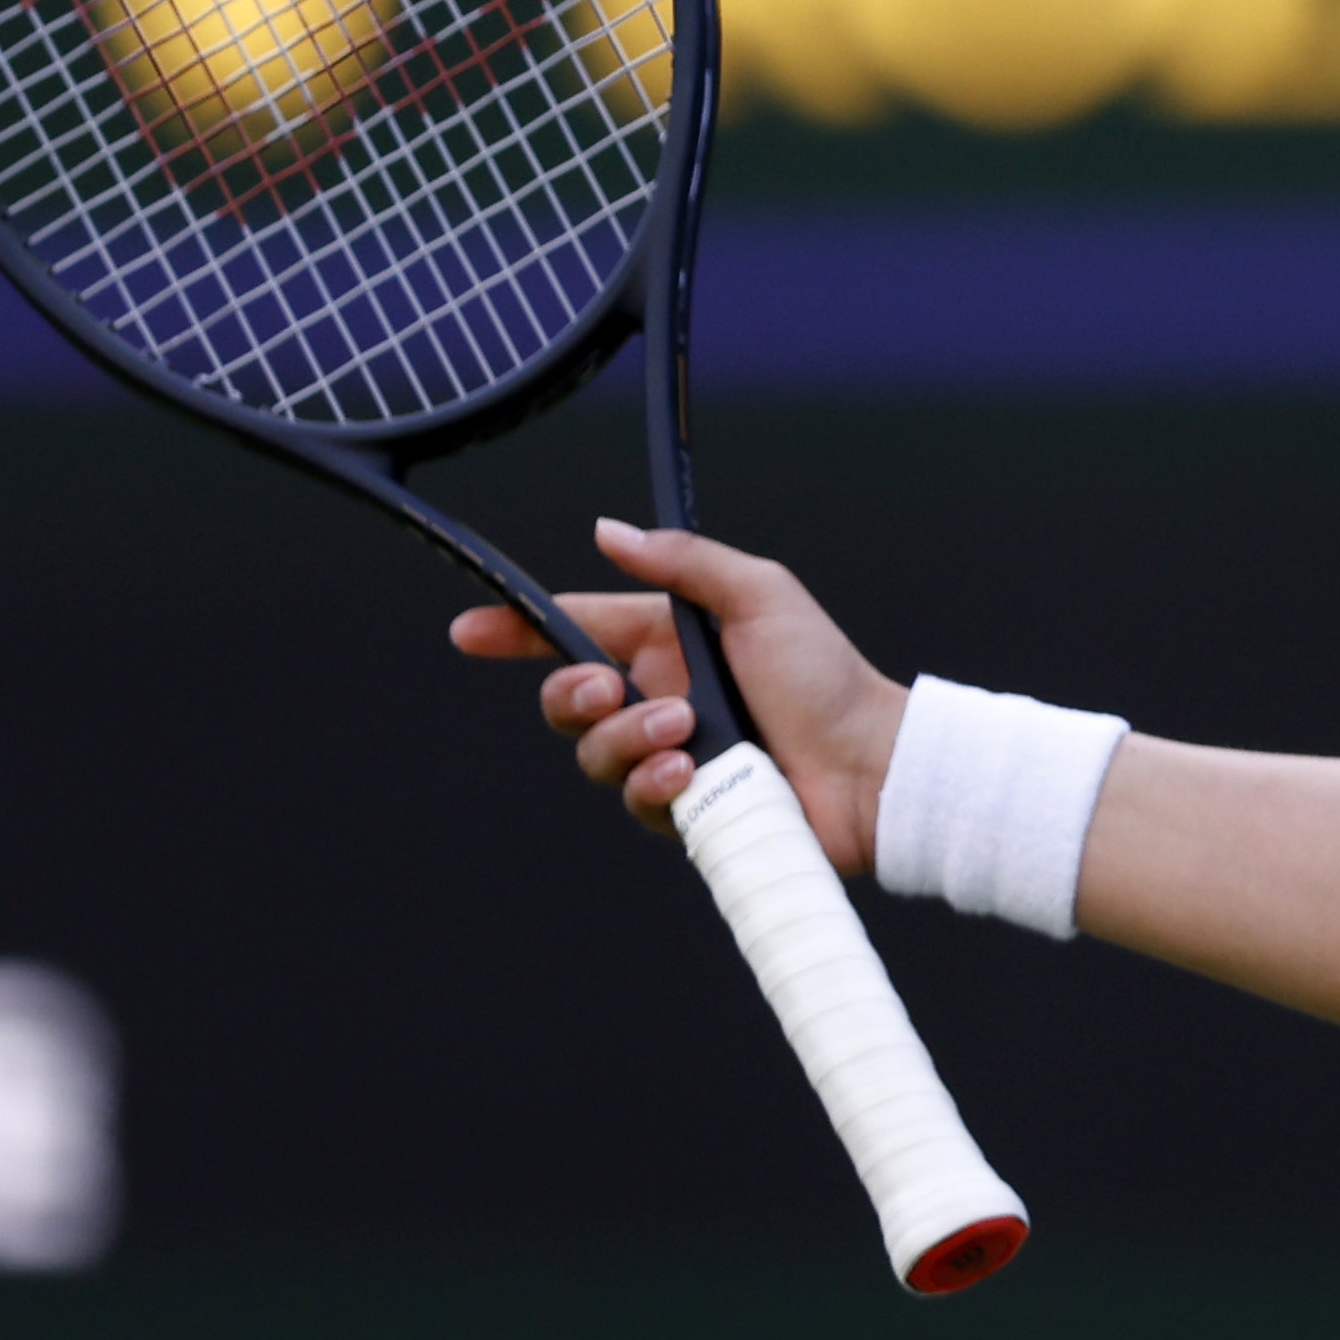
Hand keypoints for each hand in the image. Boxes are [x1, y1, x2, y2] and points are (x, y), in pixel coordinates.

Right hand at [447, 519, 902, 864]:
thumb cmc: (827, 677)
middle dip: (568, 696)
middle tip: (607, 690)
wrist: (870, 763)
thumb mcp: (760, 595)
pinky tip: (688, 774)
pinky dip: (652, 785)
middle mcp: (661, 699)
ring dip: (627, 740)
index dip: (517, 632)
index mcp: (669, 645)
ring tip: (685, 732)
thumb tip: (609, 530)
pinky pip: (634, 801)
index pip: (576, 633)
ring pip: (593, 755)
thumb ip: (684, 562)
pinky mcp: (685, 809)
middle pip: (565, 702)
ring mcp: (670, 757)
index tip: (469, 631)